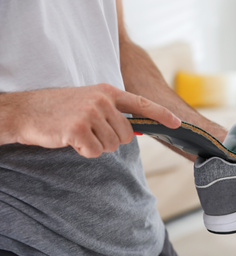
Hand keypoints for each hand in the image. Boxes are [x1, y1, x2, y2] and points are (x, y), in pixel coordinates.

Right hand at [3, 84, 180, 157]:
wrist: (27, 111)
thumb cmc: (61, 108)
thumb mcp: (91, 102)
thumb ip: (113, 112)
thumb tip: (134, 130)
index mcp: (107, 92)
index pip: (141, 104)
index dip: (161, 115)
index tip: (177, 124)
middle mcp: (102, 101)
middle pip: (126, 135)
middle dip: (112, 139)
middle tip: (91, 131)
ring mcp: (90, 113)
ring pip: (112, 146)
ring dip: (96, 146)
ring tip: (79, 133)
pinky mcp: (78, 129)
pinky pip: (95, 152)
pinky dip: (85, 151)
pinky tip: (72, 140)